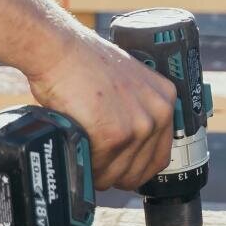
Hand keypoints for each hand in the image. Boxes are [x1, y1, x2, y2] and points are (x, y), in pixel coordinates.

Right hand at [26, 29, 177, 189]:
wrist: (60, 50)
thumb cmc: (82, 64)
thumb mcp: (126, 84)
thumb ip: (134, 111)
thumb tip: (126, 147)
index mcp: (165, 99)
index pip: (159, 156)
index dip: (134, 167)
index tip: (118, 167)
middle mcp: (159, 113)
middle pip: (139, 170)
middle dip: (114, 173)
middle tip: (95, 164)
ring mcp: (139, 126)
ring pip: (119, 175)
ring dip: (98, 172)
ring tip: (83, 154)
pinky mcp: (114, 136)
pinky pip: (99, 170)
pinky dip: (85, 166)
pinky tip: (77, 149)